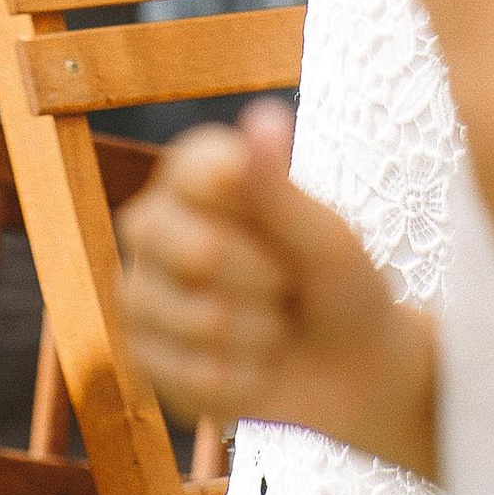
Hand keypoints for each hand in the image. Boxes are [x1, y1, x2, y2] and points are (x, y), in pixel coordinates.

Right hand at [118, 102, 437, 473]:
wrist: (351, 371)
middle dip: (248, 274)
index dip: (242, 205)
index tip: (283, 226)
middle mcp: (157, 225)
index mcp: (198, 176)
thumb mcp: (324, 239)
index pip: (188, 168)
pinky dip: (237, 381)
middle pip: (165, 236)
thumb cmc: (339, 285)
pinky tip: (257, 369)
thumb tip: (261, 113)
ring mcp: (142, 291)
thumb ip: (280, 190)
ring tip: (275, 330)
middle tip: (285, 284)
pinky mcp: (144, 355)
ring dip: (249, 334)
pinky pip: (180, 372)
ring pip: (171, 310)